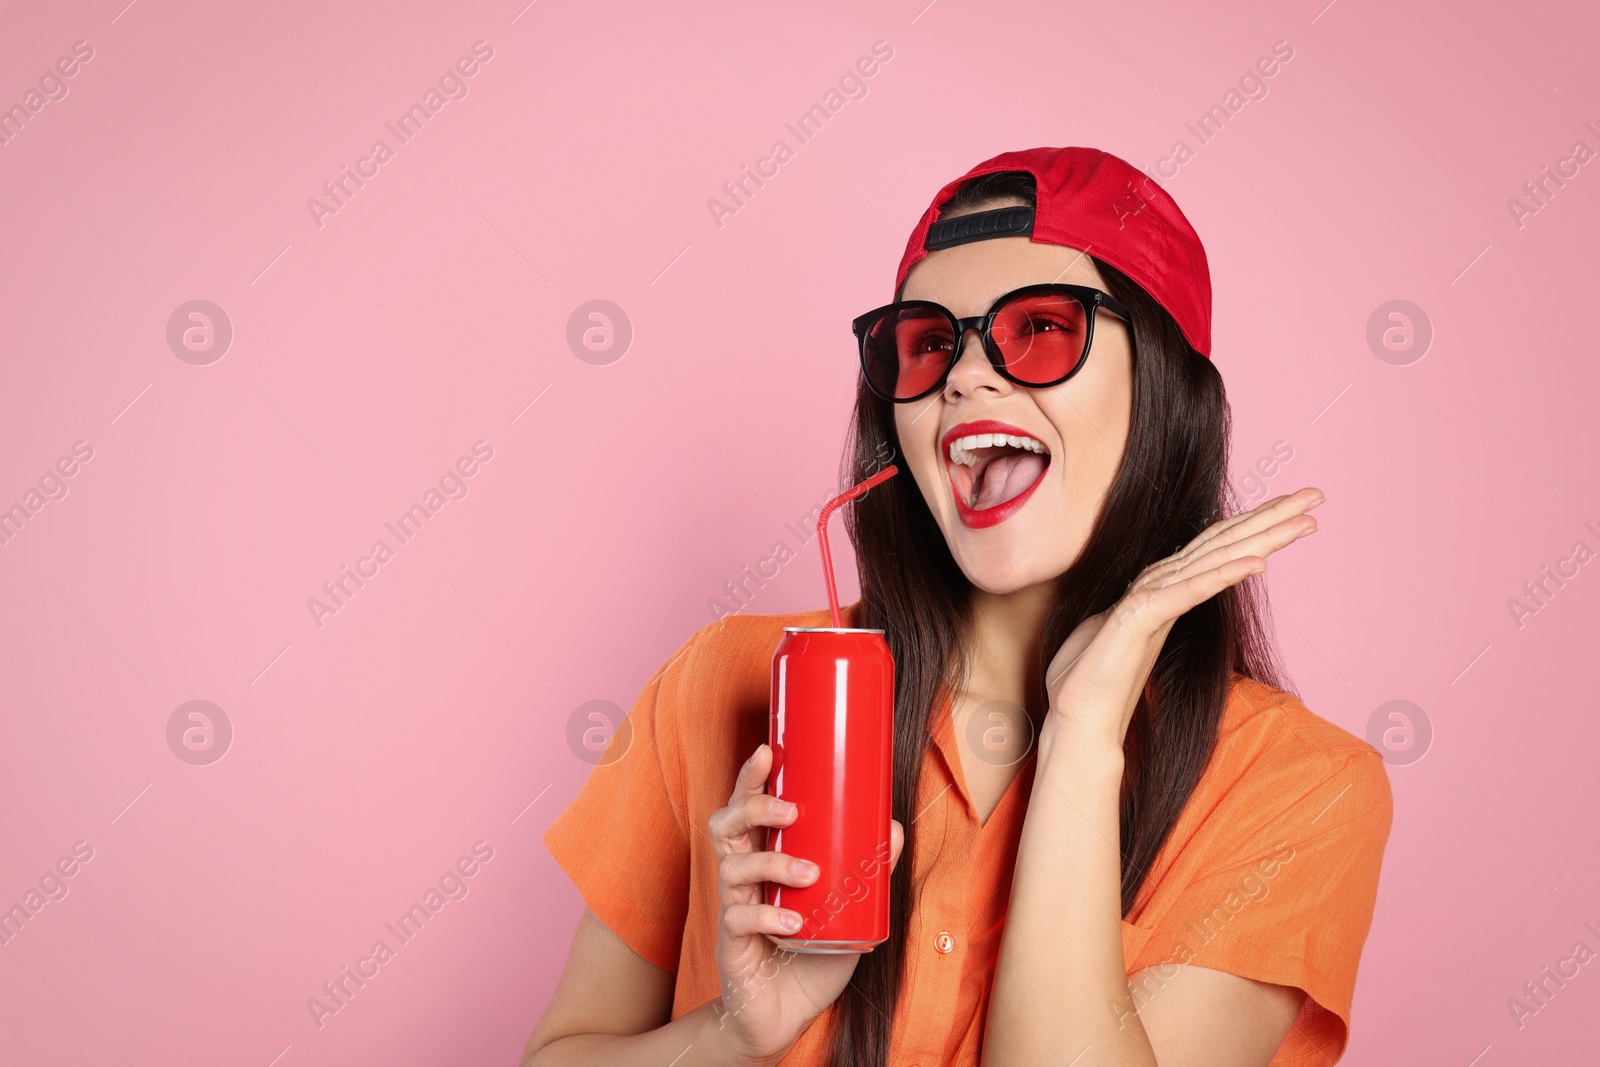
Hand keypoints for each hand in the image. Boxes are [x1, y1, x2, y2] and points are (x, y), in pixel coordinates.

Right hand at [707, 742, 904, 1066]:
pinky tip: (792, 923)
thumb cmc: (813, 955)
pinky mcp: (732, 944)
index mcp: (763, 857)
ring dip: (771, 862)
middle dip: (753, 807)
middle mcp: (742, 876)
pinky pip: (738, 919)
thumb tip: (894, 827)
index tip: (768, 751)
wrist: (787, 1016)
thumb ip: (869, 871)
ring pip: (732, 867)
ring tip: (808, 874)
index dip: (751, 778)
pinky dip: (766, 916)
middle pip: (726, 825)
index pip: (746, 807)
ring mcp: (733, 908)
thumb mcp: (849, 908)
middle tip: (790, 812)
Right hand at [1042, 488, 1324, 751]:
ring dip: (1259, 537)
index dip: (1256, 528)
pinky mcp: (1138, 620)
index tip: (1297, 515)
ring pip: (1211, 559)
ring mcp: (1148, 601)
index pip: (1216, 549)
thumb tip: (1169, 603)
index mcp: (1162, 591)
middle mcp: (1158, 587)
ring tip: (1303, 519)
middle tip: (1316, 495)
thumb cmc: (1099, 683)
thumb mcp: (1138, 641)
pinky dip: (1222, 576)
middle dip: (1271, 517)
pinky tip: (1257, 564)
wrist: (1078, 719)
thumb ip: (1154, 617)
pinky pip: (1187, 594)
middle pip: (1222, 542)